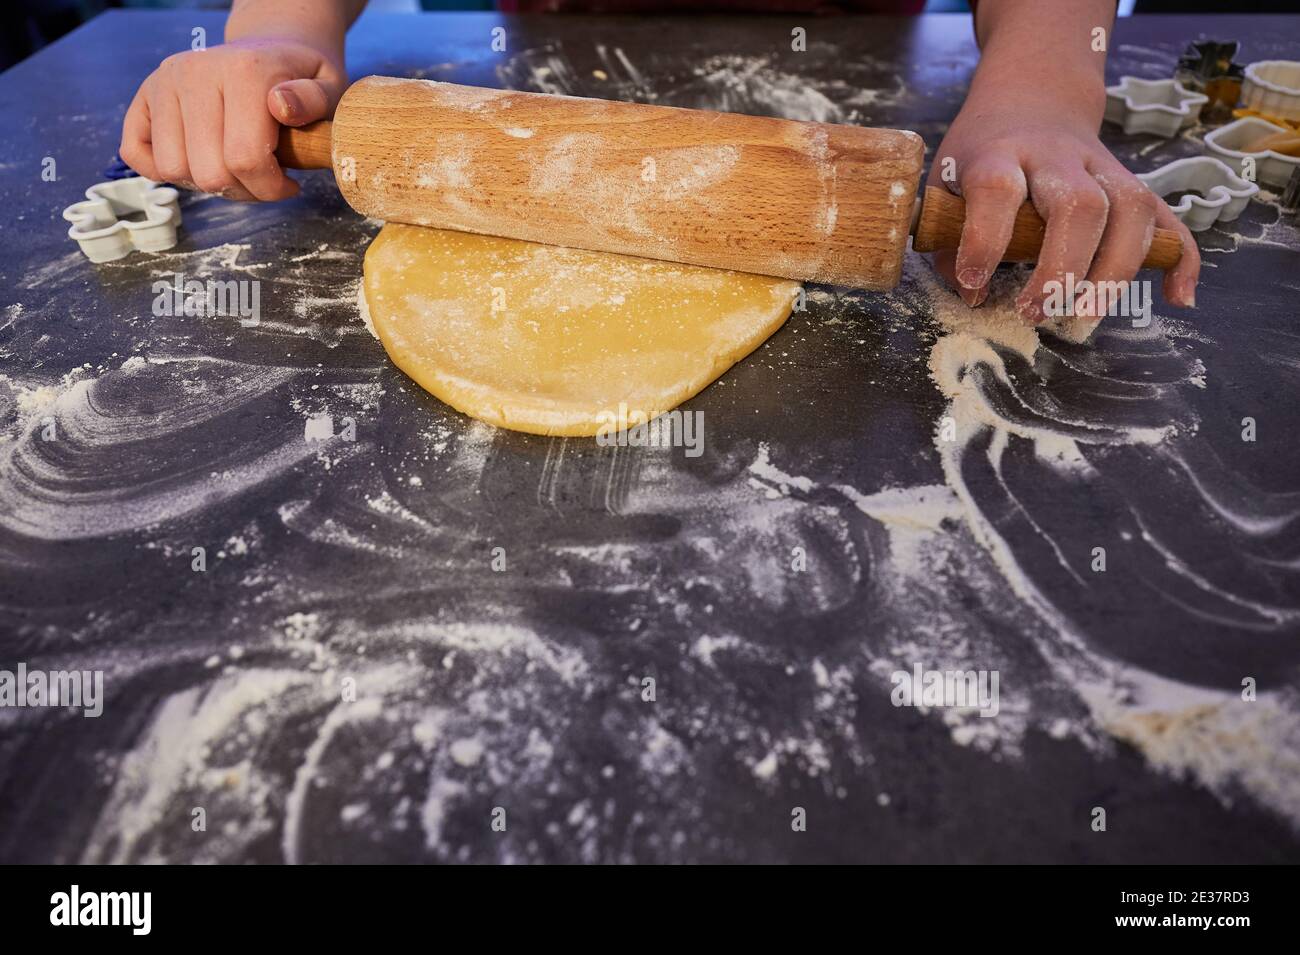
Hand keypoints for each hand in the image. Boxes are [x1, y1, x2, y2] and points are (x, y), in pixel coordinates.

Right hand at [120, 38, 346, 201]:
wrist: (270, 49)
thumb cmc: (299, 79)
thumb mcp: (327, 86)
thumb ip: (314, 100)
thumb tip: (281, 106)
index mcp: (243, 71)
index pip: (245, 159)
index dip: (270, 189)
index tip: (289, 184)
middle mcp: (194, 72)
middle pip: (209, 172)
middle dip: (243, 192)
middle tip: (263, 180)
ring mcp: (164, 83)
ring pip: (173, 170)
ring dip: (208, 186)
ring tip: (235, 169)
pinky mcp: (144, 97)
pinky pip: (136, 153)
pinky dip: (165, 172)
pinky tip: (200, 162)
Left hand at [926, 99, 1199, 318]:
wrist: (1031, 96)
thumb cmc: (981, 154)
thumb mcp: (946, 183)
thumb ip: (949, 241)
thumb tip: (974, 296)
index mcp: (1000, 154)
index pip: (998, 190)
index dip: (986, 239)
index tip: (975, 283)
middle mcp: (1056, 157)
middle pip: (1079, 204)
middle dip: (1063, 268)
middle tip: (1036, 312)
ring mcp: (1102, 165)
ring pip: (1131, 208)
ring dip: (1116, 270)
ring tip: (1086, 314)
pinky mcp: (1132, 181)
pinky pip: (1169, 216)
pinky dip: (1179, 258)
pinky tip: (1176, 297)